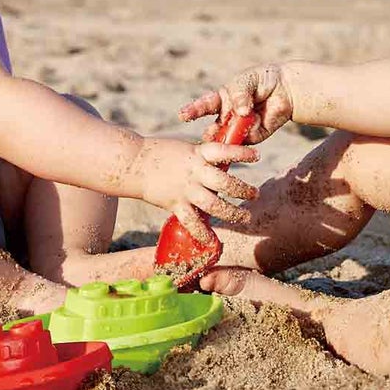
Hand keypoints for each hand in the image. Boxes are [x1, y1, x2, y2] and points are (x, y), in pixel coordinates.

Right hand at [133, 136, 259, 237]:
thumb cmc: (159, 152)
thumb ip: (202, 156)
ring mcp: (185, 189)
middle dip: (243, 190)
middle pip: (225, 183)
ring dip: (232, 212)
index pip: (224, 151)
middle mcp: (195, 172)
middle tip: (255, 194)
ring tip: (245, 217)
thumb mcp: (184, 148)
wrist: (133, 163)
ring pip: (214, 205)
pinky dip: (203, 233)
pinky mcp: (175, 204)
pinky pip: (192, 222)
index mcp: (197, 154)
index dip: (241, 154)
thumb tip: (221, 161)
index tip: (256, 156)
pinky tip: (212, 241)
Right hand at [179, 63, 293, 142]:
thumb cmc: (262, 79)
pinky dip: (247, 138)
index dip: (192, 111)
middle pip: (215, 127)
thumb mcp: (247, 81)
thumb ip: (240, 94)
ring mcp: (240, 127)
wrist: (286, 88)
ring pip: (229, 138)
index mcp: (222, 99)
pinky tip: (251, 130)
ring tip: (223, 144)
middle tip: (207, 136)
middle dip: (210, 133)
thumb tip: (241, 112)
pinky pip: (247, 140)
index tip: (182, 115)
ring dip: (225, 142)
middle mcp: (228, 115)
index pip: (204, 105)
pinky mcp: (255, 136)